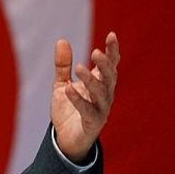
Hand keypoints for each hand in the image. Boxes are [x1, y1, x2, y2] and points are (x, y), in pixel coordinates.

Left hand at [51, 32, 119, 162]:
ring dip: (91, 80)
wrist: (65, 138)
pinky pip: (87, 110)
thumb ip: (63, 65)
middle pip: (109, 78)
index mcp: (100, 84)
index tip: (112, 35)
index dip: (113, 51)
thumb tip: (62, 40)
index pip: (110, 65)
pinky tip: (68, 89)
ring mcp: (100, 110)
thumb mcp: (62, 83)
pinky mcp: (92, 123)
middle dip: (104, 65)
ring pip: (101, 93)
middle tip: (96, 52)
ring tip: (80, 67)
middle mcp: (104, 95)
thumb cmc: (68, 109)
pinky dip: (78, 99)